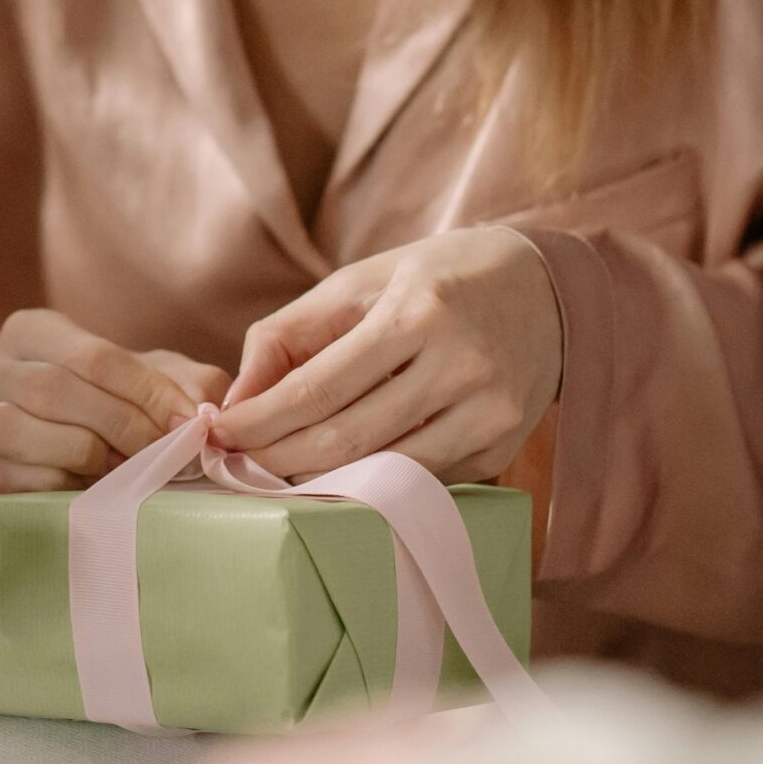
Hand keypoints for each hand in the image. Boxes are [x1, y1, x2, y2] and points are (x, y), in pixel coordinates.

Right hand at [0, 309, 231, 492]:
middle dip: (119, 425)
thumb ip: (186, 385)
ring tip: (125, 469)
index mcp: (34, 331)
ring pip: (23, 430)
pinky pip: (15, 478)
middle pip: (55, 390)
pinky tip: (92, 489)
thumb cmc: (112, 407)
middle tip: (162, 453)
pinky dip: (63, 486)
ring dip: (87, 455)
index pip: (93, 356)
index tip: (186, 423)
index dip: (145, 392)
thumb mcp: (151, 381)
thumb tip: (201, 416)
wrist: (55, 456)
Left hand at [214, 228, 561, 482]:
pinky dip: (373, 483)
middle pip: (348, 439)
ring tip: (278, 475)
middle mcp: (461, 364)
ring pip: (384, 472)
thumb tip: (232, 405)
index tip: (218, 435)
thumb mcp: (358, 282)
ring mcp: (489, 413)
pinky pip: (421, 480)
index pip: (318, 388)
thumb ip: (288, 337)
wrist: (544, 288)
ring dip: (320, 482)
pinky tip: (340, 476)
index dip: (260, 420)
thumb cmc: (434, 280)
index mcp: (417, 312)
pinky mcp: (503, 446)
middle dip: (279, 459)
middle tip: (237, 464)